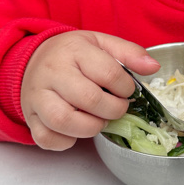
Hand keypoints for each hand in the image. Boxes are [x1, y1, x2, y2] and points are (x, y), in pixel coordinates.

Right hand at [20, 30, 159, 149]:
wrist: (31, 59)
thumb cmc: (72, 53)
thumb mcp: (100, 42)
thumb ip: (129, 52)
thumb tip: (153, 67)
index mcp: (74, 51)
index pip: (109, 73)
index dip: (126, 88)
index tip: (126, 91)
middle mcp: (52, 72)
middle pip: (88, 99)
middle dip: (113, 110)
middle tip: (117, 108)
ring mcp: (37, 96)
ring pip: (64, 121)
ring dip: (91, 127)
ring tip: (99, 120)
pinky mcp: (30, 117)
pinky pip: (47, 138)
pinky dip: (66, 141)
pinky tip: (77, 131)